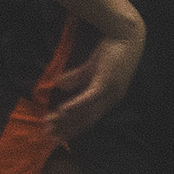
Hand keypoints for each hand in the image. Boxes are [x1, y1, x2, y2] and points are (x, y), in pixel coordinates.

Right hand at [42, 16, 145, 140]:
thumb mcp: (89, 68)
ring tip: (49, 126)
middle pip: (85, 120)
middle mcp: (110, 100)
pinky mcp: (105, 83)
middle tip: (48, 137)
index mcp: (108, 99)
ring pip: (85, 112)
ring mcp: (109, 93)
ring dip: (65, 120)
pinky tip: (61, 111)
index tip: (55, 135)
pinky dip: (75, 105)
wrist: (125, 36)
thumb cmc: (110, 51)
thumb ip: (75, 78)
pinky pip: (88, 98)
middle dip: (65, 129)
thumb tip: (58, 85)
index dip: (71, 128)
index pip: (88, 119)